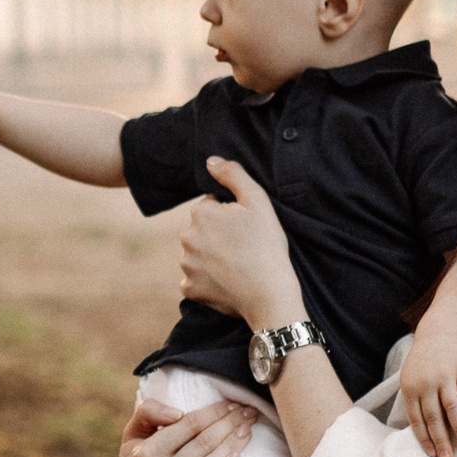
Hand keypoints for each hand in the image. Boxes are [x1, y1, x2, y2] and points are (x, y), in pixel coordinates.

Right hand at [117, 398, 258, 456]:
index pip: (189, 425)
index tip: (232, 404)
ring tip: (246, 432)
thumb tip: (178, 412)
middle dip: (230, 424)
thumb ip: (148, 413)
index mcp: (144, 454)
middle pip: (204, 444)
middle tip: (248, 413)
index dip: (215, 412)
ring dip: (233, 446)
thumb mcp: (132, 436)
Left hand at [177, 158, 306, 329]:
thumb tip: (210, 161)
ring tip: (238, 265)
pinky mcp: (189, 289)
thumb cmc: (267, 246)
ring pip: (198, 254)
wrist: (269, 295)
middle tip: (244, 247)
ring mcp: (186, 265)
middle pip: (203, 230)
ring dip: (212, 257)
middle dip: (219, 235)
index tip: (247, 228)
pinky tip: (228, 281)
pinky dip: (208, 280)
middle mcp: (186, 237)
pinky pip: (196, 280)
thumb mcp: (258, 202)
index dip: (232, 216)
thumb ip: (233, 175)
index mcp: (200, 213)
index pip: (212, 206)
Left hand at [399, 332, 456, 456]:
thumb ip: (415, 402)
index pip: (417, 420)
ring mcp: (445, 374)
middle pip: (433, 417)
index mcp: (411, 388)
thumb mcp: (411, 379)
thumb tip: (423, 433)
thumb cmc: (424, 363)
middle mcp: (426, 383)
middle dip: (441, 440)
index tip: (433, 455)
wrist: (438, 333)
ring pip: (452, 406)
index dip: (425, 439)